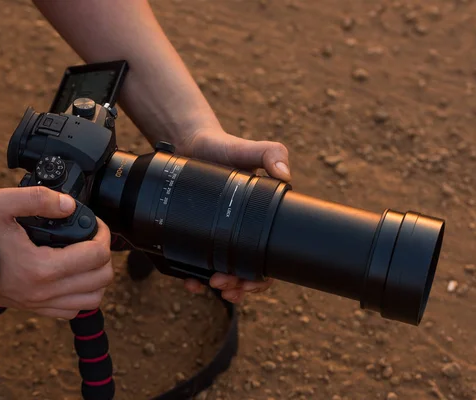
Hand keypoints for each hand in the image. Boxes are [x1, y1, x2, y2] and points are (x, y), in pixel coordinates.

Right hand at [0, 186, 113, 318]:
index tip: (96, 224)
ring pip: (93, 299)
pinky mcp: (35, 309)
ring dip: (97, 276)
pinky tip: (73, 274)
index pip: (97, 255)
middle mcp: (45, 291)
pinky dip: (82, 294)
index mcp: (43, 268)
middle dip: (104, 254)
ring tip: (87, 256)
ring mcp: (40, 303)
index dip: (104, 234)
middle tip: (94, 238)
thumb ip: (37, 198)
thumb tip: (68, 205)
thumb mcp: (0, 204)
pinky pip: (73, 310)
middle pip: (102, 278)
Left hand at [177, 129, 291, 302]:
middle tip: (224, 284)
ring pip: (226, 274)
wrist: (189, 145)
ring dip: (221, 286)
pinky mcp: (197, 234)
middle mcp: (242, 232)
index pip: (268, 258)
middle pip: (248, 273)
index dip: (261, 277)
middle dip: (239, 286)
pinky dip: (196, 278)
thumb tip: (285, 174)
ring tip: (210, 284)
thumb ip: (272, 154)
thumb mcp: (248, 149)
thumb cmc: (223, 148)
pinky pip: (199, 265)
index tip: (248, 282)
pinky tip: (192, 281)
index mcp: (260, 220)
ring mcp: (219, 235)